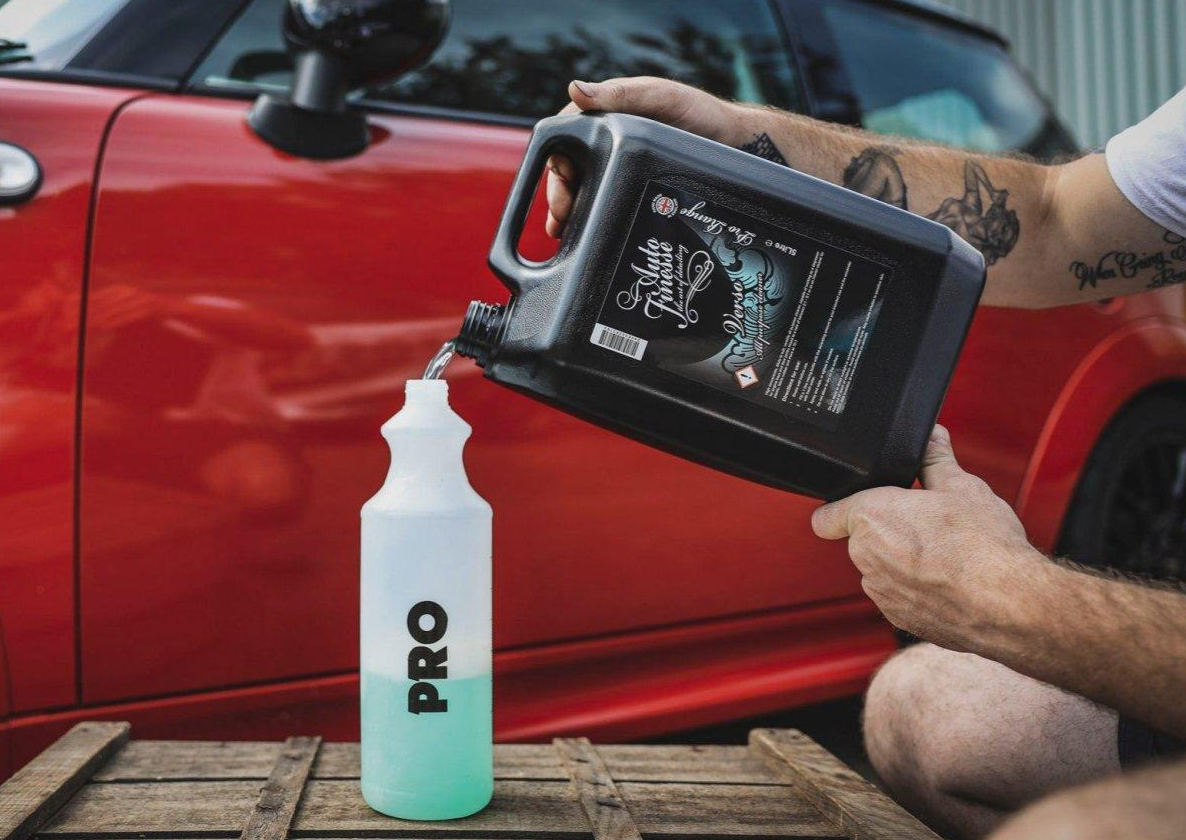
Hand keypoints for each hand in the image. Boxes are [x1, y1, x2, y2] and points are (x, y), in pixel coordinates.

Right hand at [544, 77, 751, 237]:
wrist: (734, 144)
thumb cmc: (699, 113)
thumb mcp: (659, 97)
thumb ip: (619, 94)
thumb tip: (575, 90)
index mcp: (604, 117)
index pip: (563, 138)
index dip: (555, 162)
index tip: (561, 185)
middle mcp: (606, 142)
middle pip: (568, 170)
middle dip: (558, 194)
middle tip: (560, 218)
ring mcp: (618, 166)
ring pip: (582, 190)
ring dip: (568, 211)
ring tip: (562, 233)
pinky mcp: (632, 186)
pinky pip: (604, 201)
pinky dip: (590, 218)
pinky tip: (583, 234)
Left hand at [811, 426, 1041, 650]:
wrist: (1011, 604)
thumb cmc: (985, 547)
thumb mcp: (962, 487)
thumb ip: (936, 458)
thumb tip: (931, 437)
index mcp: (872, 517)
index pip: (826, 517)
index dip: (841, 511)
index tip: (857, 509)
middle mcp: (866, 557)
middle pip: (862, 540)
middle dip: (889, 531)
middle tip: (927, 525)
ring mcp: (881, 591)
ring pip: (881, 569)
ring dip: (902, 562)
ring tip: (945, 554)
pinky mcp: (899, 618)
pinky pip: (898, 596)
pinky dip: (916, 589)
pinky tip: (949, 581)